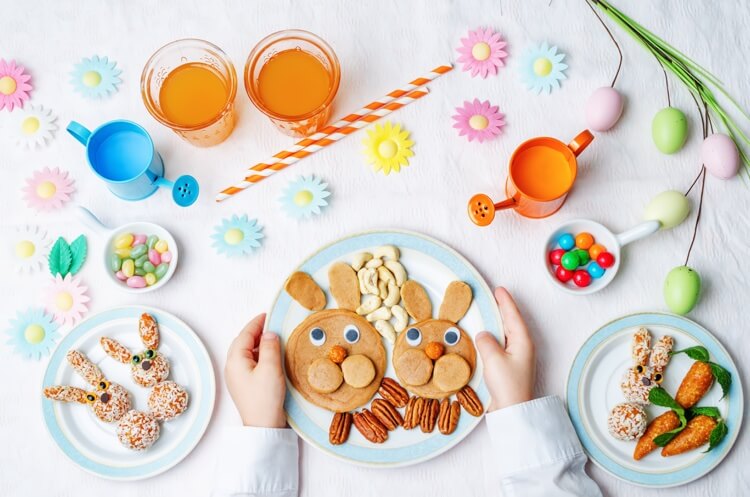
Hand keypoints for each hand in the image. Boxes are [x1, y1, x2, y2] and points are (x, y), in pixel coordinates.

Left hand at [224, 314, 286, 427]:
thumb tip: (269, 333)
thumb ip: (270, 347)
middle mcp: (232, 367)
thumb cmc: (265, 398)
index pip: (245, 335)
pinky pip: (250, 362)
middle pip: (243, 342)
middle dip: (256, 332)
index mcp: (235, 360)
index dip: (256, 323)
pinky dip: (260, 355)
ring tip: (274, 339)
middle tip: (272, 325)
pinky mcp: (245, 384)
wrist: (263, 426)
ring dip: (259, 344)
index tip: (268, 315)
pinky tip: (271, 356)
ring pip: (247, 352)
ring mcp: (238, 377)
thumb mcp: (271, 368)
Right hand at [475, 287, 535, 411]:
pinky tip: (488, 338)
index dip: (505, 302)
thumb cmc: (507, 385)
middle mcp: (523, 347)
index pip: (513, 316)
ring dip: (499, 323)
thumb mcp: (494, 359)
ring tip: (490, 313)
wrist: (513, 411)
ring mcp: (518, 358)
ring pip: (507, 334)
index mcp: (523, 341)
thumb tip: (483, 335)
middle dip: (504, 309)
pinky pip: (502, 345)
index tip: (499, 289)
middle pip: (512, 323)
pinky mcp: (511, 367)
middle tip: (495, 297)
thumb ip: (486, 341)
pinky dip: (495, 337)